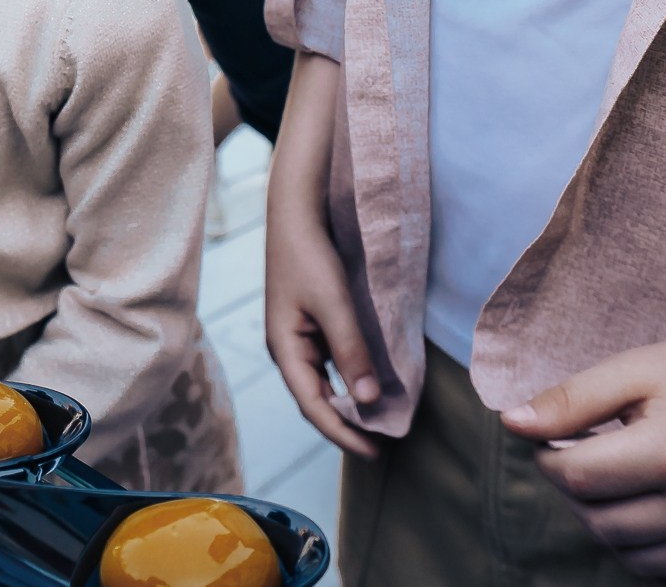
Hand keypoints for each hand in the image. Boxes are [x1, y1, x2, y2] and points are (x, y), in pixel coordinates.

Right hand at [264, 198, 384, 457]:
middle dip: (345, 425)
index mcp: (284, 349)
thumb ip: (350, 351)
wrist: (296, 215)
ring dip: (347, 406)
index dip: (343, 432)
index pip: (314, 406)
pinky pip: (327, 365)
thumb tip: (369, 400)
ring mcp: (296, 339)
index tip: (374, 451)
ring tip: (377, 423)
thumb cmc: (310, 256)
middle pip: (315, 401)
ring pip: (322, 385)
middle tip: (381, 444)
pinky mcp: (308, 326)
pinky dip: (347, 382)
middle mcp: (287, 350)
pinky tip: (367, 386)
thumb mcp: (334, 303)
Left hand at [500, 313, 665, 582]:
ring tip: (616, 483)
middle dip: (577, 492)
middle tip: (582, 459)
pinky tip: (648, 511)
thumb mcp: (633, 369)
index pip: (577, 478)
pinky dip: (648, 553)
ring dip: (608, 526)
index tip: (550, 440)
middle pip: (601, 523)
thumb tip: (509, 425)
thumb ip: (570, 401)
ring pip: (632, 558)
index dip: (548, 458)